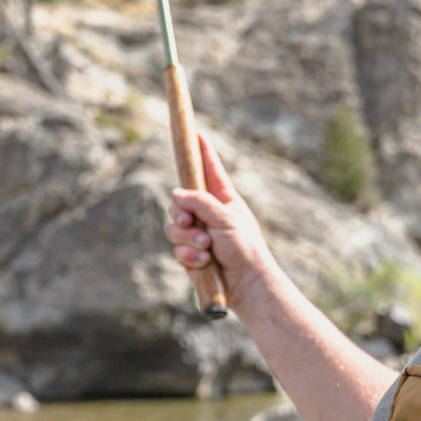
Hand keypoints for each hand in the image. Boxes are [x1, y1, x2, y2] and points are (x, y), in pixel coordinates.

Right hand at [166, 133, 274, 307]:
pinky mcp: (192, 256)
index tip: (196, 133)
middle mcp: (209, 215)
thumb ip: (199, 202)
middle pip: (179, 201)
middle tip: (189, 222)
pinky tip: (205, 263)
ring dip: (188, 239)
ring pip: (174, 228)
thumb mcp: (225, 218)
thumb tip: (176, 194)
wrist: (246, 287)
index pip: (210, 170)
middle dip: (181, 213)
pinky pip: (178, 250)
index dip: (203, 153)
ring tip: (206, 248)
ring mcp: (199, 236)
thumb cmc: (244, 249)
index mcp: (223, 200)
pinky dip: (189, 257)